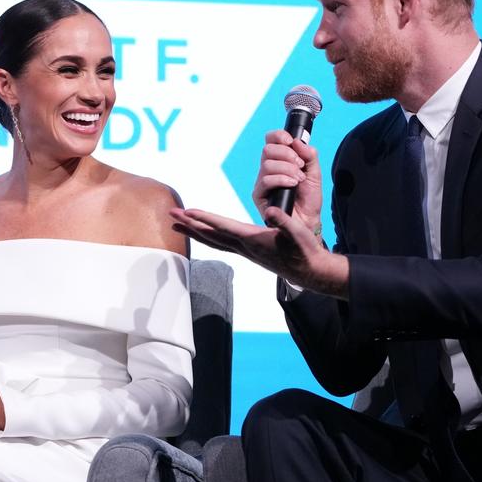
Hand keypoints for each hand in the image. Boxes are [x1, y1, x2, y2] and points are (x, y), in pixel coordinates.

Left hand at [169, 205, 348, 297]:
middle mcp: (245, 246)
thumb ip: (284, 222)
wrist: (310, 270)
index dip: (205, 218)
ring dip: (195, 231)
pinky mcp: (249, 252)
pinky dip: (209, 237)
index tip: (187, 211)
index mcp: (253, 239)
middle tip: (170, 214)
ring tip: (177, 224)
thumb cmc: (305, 250)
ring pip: (214, 240)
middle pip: (210, 235)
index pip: (223, 226)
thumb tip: (271, 212)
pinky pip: (222, 244)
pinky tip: (204, 234)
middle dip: (190, 224)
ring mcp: (245, 251)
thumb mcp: (298, 232)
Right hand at [251, 130, 322, 234]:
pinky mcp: (259, 196)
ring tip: (299, 179)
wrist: (309, 221)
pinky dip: (281, 179)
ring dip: (287, 169)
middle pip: (268, 149)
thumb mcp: (315, 173)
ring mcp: (262, 182)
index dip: (279, 136)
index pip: (271, 140)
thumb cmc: (309, 199)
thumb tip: (297, 141)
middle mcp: (268, 169)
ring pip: (267, 164)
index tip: (291, 141)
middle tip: (300, 166)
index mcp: (280, 160)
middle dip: (287, 154)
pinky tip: (292, 184)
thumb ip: (309, 155)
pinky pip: (265, 180)